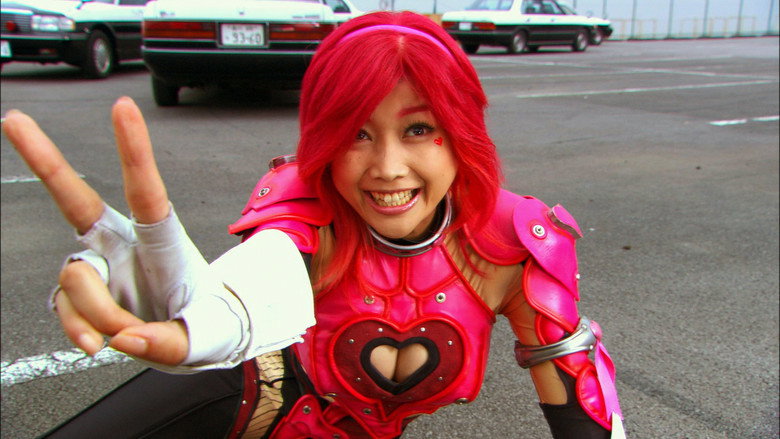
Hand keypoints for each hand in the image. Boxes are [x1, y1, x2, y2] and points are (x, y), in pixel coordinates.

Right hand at [3, 97, 188, 364]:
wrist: (196, 337)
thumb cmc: (207, 323)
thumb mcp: (206, 335)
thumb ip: (169, 340)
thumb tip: (124, 338)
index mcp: (163, 241)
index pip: (146, 190)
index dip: (133, 149)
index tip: (122, 107)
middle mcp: (124, 243)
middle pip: (76, 200)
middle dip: (43, 159)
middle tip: (13, 120)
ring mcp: (98, 265)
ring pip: (73, 277)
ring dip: (95, 313)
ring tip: (127, 333)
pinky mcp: (82, 290)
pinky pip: (63, 305)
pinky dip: (76, 328)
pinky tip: (94, 344)